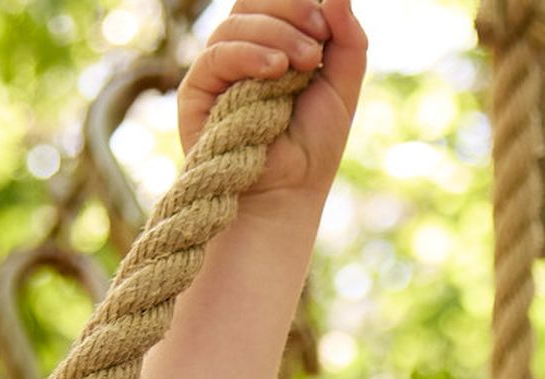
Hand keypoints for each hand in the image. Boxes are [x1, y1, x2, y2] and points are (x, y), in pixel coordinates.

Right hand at [178, 0, 366, 200]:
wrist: (285, 194)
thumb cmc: (311, 146)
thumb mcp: (342, 87)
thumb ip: (347, 40)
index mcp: (273, 42)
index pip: (276, 0)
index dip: (299, 3)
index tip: (327, 27)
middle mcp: (242, 50)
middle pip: (253, 1)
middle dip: (290, 11)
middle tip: (318, 44)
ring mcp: (218, 69)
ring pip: (236, 24)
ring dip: (276, 34)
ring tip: (304, 64)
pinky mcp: (198, 90)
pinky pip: (217, 55)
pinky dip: (248, 54)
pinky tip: (275, 70)